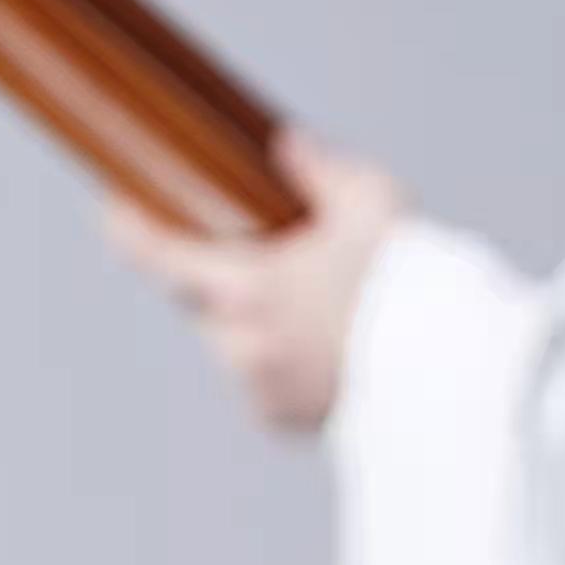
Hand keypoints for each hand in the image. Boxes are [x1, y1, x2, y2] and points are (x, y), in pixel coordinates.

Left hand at [98, 123, 406, 435]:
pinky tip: (328, 345)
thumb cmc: (409, 280)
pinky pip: (261, 380)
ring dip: (254, 320)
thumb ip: (318, 169)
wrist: (448, 369)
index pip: (161, 254)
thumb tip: (286, 145)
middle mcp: (240, 342)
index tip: (115, 206)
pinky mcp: (280, 418)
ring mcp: (257, 386)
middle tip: (272, 254)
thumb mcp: (370, 201)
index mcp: (249, 286)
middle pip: (201, 299)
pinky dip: (279, 361)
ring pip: (233, 341)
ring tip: (319, 304)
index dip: (131, 228)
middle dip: (222, 274)